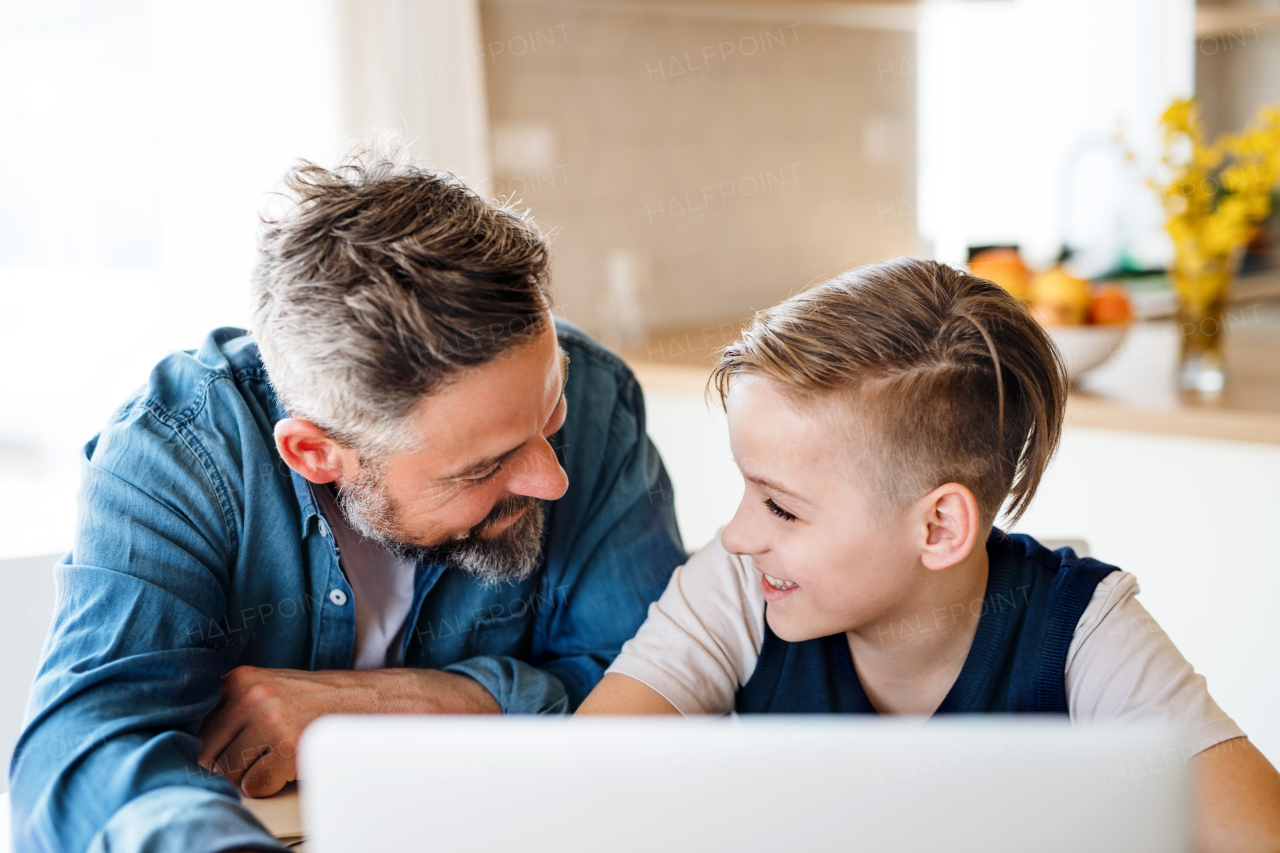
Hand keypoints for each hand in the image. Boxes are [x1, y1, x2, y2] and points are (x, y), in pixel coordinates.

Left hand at [197, 666, 499, 796]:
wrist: (382, 703)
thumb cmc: (327, 702)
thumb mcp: (276, 690)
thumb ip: (236, 710)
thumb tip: (197, 749)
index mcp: (242, 679)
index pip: (198, 727)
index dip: (216, 746)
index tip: (235, 746)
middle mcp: (251, 695)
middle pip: (210, 753)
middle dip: (232, 763)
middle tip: (265, 754)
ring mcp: (268, 720)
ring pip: (231, 773)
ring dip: (253, 774)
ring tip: (283, 755)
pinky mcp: (285, 747)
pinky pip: (254, 786)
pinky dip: (272, 785)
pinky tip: (294, 765)